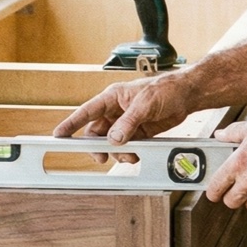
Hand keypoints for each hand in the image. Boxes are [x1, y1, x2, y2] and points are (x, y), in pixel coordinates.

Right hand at [52, 72, 197, 161]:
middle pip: (97, 132)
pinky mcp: (139, 131)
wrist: (187, 95)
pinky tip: (137, 153)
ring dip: (117, 152)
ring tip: (129, 155)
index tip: (58, 134)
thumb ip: (128, 122)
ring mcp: (127, 122)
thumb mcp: (145, 104)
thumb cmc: (165, 89)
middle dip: (99, 146)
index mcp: (113, 97)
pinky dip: (130, 152)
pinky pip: (127, 146)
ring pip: (112, 142)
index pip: (87, 111)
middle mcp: (117, 110)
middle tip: (102, 157)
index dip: (71, 123)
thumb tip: (113, 139)